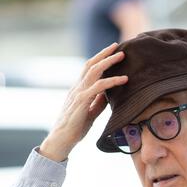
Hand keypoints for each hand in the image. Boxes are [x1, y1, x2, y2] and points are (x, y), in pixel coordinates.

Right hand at [39, 42, 127, 160]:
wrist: (62, 140)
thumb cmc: (75, 128)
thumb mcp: (90, 113)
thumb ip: (98, 102)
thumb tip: (109, 95)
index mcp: (79, 89)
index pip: (89, 69)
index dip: (100, 59)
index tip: (112, 52)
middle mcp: (77, 87)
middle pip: (91, 64)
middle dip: (105, 53)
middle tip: (118, 46)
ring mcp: (78, 93)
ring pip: (94, 71)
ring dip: (109, 62)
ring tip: (122, 55)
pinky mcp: (81, 101)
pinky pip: (98, 87)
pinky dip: (112, 81)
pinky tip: (124, 79)